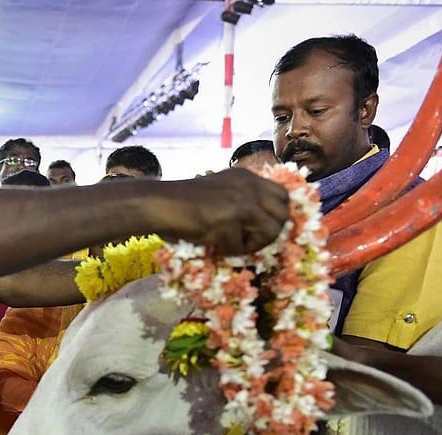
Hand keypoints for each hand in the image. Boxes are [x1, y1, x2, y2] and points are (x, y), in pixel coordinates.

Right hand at [169, 168, 289, 255]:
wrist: (158, 204)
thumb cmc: (183, 202)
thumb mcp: (221, 193)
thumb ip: (243, 201)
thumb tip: (267, 226)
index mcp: (246, 177)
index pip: (283, 195)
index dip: (278, 215)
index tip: (264, 229)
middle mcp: (248, 185)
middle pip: (282, 214)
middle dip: (270, 233)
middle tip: (250, 241)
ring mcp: (241, 201)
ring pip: (270, 232)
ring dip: (252, 244)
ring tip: (230, 244)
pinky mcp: (229, 219)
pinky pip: (241, 246)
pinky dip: (227, 250)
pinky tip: (212, 242)